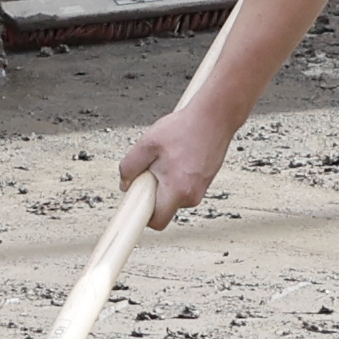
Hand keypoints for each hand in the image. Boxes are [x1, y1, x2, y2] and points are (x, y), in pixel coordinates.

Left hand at [120, 93, 242, 220]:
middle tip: (152, 168)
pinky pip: (182, 186)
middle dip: (153, 192)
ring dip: (165, 182)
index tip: (133, 213)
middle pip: (163, 208)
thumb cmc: (185, 128)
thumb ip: (130, 166)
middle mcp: (192, 196)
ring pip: (173, 196)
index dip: (142, 216)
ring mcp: (201, 190)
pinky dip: (175, 175)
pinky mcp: (204, 182)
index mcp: (178, 190)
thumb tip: (124, 183)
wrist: (214, 117)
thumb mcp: (148, 143)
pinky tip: (178, 155)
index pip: (157, 221)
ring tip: (168, 156)